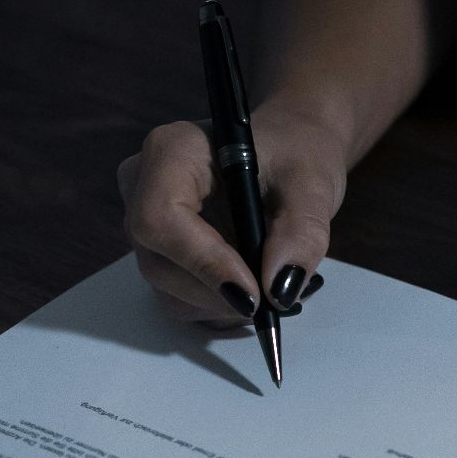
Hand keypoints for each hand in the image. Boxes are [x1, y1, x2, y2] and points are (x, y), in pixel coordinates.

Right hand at [117, 105, 347, 323]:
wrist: (290, 155)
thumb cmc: (296, 155)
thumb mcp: (312, 186)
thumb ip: (301, 233)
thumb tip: (279, 290)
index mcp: (172, 151)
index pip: (161, 217)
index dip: (204, 262)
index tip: (255, 293)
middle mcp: (143, 186)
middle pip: (159, 263)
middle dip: (220, 293)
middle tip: (277, 299)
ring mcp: (145, 223)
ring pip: (167, 290)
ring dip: (224, 305)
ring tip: (274, 289)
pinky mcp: (158, 252)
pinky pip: (177, 297)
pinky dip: (220, 306)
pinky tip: (255, 289)